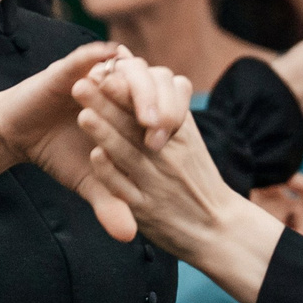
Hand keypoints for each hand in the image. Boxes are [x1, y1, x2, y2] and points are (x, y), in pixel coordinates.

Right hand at [0, 42, 165, 237]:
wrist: (20, 136)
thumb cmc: (63, 155)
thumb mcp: (91, 183)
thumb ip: (112, 204)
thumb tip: (128, 237)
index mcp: (137, 112)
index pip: (171, 105)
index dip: (173, 120)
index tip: (163, 145)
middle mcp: (125, 88)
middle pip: (159, 82)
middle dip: (162, 104)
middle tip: (156, 129)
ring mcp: (102, 72)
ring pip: (133, 67)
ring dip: (139, 87)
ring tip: (138, 113)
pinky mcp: (75, 64)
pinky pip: (94, 53)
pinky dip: (102, 56)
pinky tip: (109, 62)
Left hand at [76, 60, 254, 253]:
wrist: (220, 230)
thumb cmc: (199, 182)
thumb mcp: (190, 145)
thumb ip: (171, 115)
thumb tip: (151, 78)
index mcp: (181, 137)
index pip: (151, 106)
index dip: (126, 90)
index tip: (106, 71)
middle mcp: (170, 158)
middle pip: (134, 126)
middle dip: (106, 103)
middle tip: (82, 83)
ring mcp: (157, 185)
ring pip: (128, 154)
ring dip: (104, 134)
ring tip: (83, 114)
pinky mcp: (147, 211)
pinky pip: (126, 190)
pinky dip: (111, 174)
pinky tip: (96, 158)